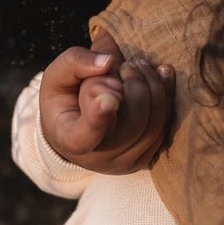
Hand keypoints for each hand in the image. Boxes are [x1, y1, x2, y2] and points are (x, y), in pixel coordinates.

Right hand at [38, 38, 174, 173]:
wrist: (74, 124)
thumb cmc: (64, 97)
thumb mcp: (57, 75)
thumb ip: (76, 62)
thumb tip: (108, 62)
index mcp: (70, 139)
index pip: (85, 136)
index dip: (100, 119)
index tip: (111, 97)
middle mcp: (99, 158)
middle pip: (132, 124)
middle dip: (136, 85)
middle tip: (127, 65)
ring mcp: (126, 162)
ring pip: (154, 125)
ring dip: (153, 86)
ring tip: (139, 65)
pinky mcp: (147, 156)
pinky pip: (166, 126)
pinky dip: (166, 96)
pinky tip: (161, 73)